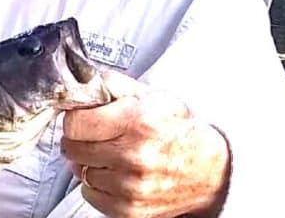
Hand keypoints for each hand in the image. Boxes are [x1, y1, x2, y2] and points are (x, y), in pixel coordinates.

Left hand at [61, 72, 230, 217]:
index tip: (80, 117)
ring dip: (87, 162)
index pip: (76, 122)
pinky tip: (112, 173)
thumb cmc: (180, 132)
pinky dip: (96, 184)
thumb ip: (117, 85)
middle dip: (77, 138)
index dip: (74, 117)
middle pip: (73, 147)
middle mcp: (132, 156)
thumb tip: (87, 80)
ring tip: (106, 153)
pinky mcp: (129, 209)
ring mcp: (130, 187)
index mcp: (137, 122)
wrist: (211, 172)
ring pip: (80, 171)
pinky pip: (90, 194)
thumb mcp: (155, 97)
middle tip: (91, 134)